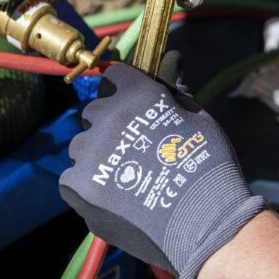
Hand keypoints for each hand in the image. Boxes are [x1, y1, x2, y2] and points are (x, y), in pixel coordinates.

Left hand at [59, 53, 265, 278]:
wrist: (204, 221)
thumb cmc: (207, 165)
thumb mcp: (195, 117)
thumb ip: (173, 88)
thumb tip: (172, 57)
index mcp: (137, 94)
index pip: (114, 76)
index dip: (124, 90)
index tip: (133, 106)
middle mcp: (107, 117)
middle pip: (94, 112)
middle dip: (109, 125)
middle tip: (134, 149)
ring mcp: (90, 153)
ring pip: (81, 146)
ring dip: (96, 156)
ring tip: (124, 178)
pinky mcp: (79, 187)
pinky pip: (71, 179)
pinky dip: (87, 187)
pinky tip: (112, 197)